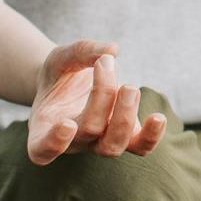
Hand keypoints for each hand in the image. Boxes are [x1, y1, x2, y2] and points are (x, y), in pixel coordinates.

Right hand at [27, 40, 168, 165]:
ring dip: (125, 116)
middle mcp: (71, 141)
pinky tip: (158, 118)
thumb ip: (82, 51)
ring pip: (113, 146)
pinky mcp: (124, 136)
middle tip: (105, 64)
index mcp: (44, 127)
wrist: (72, 81)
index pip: (42, 150)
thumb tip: (113, 50)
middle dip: (102, 96)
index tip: (67, 124)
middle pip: (89, 132)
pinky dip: (151, 136)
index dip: (53, 143)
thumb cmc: (61, 72)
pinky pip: (139, 147)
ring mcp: (98, 142)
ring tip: (129, 87)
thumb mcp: (61, 56)